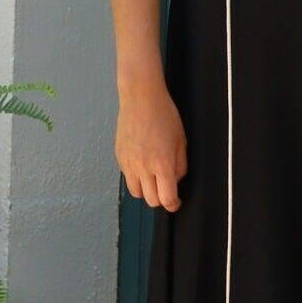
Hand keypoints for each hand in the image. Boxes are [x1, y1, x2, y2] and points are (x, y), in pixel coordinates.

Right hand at [117, 80, 186, 212]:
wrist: (141, 98)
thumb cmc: (164, 115)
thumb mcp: (181, 141)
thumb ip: (179, 165)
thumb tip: (175, 181)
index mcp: (162, 163)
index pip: (166, 198)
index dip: (173, 204)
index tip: (176, 201)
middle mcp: (143, 167)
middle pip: (151, 200)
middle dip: (161, 198)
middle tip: (166, 189)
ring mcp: (129, 163)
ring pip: (136, 193)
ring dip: (146, 191)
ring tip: (153, 178)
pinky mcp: (119, 157)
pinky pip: (127, 178)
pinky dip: (136, 178)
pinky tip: (143, 165)